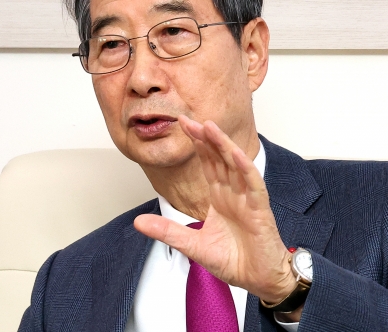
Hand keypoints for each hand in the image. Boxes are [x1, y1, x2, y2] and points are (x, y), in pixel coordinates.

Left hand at [134, 116, 295, 303]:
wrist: (259, 281)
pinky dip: (245, 168)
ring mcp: (247, 199)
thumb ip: (167, 232)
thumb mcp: (192, 246)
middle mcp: (233, 193)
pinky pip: (254, 184)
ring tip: (209, 126)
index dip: (197, 144)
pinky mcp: (260, 210)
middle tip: (188, 118)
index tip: (182, 126)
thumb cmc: (234, 261)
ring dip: (223, 145)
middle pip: (219, 158)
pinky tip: (235, 154)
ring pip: (235, 164)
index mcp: (219, 197)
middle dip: (205, 137)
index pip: (207, 163)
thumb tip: (138, 222)